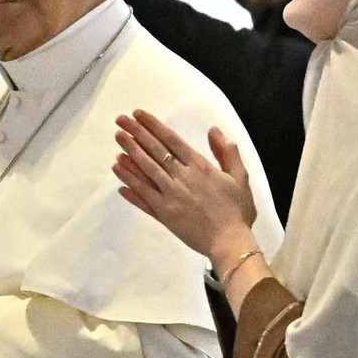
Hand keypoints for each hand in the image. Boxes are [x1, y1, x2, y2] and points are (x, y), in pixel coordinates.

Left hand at [112, 109, 258, 267]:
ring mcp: (170, 197)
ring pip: (146, 171)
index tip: (139, 115)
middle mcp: (182, 178)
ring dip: (130, 154)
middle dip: (137, 134)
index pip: (172, 141)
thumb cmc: (237, 211)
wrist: (230, 242)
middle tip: (120, 120)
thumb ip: (227, 152)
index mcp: (200, 167)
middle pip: (155, 152)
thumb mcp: (240, 177)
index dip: (154, 126)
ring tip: (117, 140)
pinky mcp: (164, 215)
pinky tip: (118, 173)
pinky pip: (143, 197)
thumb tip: (214, 130)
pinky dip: (130, 185)